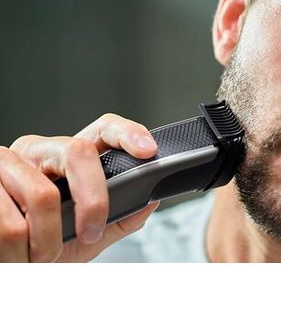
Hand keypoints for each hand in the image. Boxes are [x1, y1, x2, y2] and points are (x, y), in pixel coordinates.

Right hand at [0, 113, 159, 261]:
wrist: (7, 266)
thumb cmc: (42, 246)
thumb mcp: (85, 235)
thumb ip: (120, 217)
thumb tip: (150, 200)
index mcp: (68, 157)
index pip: (103, 129)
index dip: (127, 133)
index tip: (148, 150)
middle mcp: (37, 150)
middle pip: (78, 152)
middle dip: (93, 199)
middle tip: (90, 233)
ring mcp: (5, 163)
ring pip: (42, 196)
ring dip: (47, 241)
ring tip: (41, 254)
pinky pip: (9, 222)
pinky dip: (19, 250)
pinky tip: (17, 253)